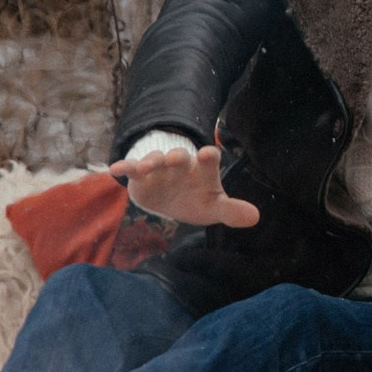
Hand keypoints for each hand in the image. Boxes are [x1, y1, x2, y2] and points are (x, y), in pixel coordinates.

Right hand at [109, 143, 259, 228]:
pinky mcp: (141, 176)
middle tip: (177, 158)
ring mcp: (161, 168)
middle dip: (178, 157)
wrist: (172, 200)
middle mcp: (182, 164)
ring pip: (156, 160)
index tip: (208, 154)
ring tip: (146, 166)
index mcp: (203, 170)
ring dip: (151, 161)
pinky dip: (125, 167)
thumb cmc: (198, 200)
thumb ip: (232, 211)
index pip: (209, 159)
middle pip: (180, 157)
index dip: (209, 156)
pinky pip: (132, 169)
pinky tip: (116, 169)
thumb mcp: (215, 207)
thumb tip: (256, 217)